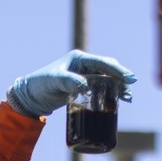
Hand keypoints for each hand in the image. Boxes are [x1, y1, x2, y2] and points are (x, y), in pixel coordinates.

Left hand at [6, 50, 136, 117]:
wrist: (31, 96)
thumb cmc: (40, 84)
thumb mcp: (54, 81)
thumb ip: (69, 81)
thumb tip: (86, 86)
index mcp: (79, 58)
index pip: (102, 62)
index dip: (117, 70)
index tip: (129, 78)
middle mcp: (84, 64)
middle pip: (108, 69)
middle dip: (121, 78)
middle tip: (130, 88)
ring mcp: (85, 75)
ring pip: (107, 79)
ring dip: (118, 87)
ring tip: (127, 97)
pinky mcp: (84, 86)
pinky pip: (101, 88)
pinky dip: (110, 93)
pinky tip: (118, 101)